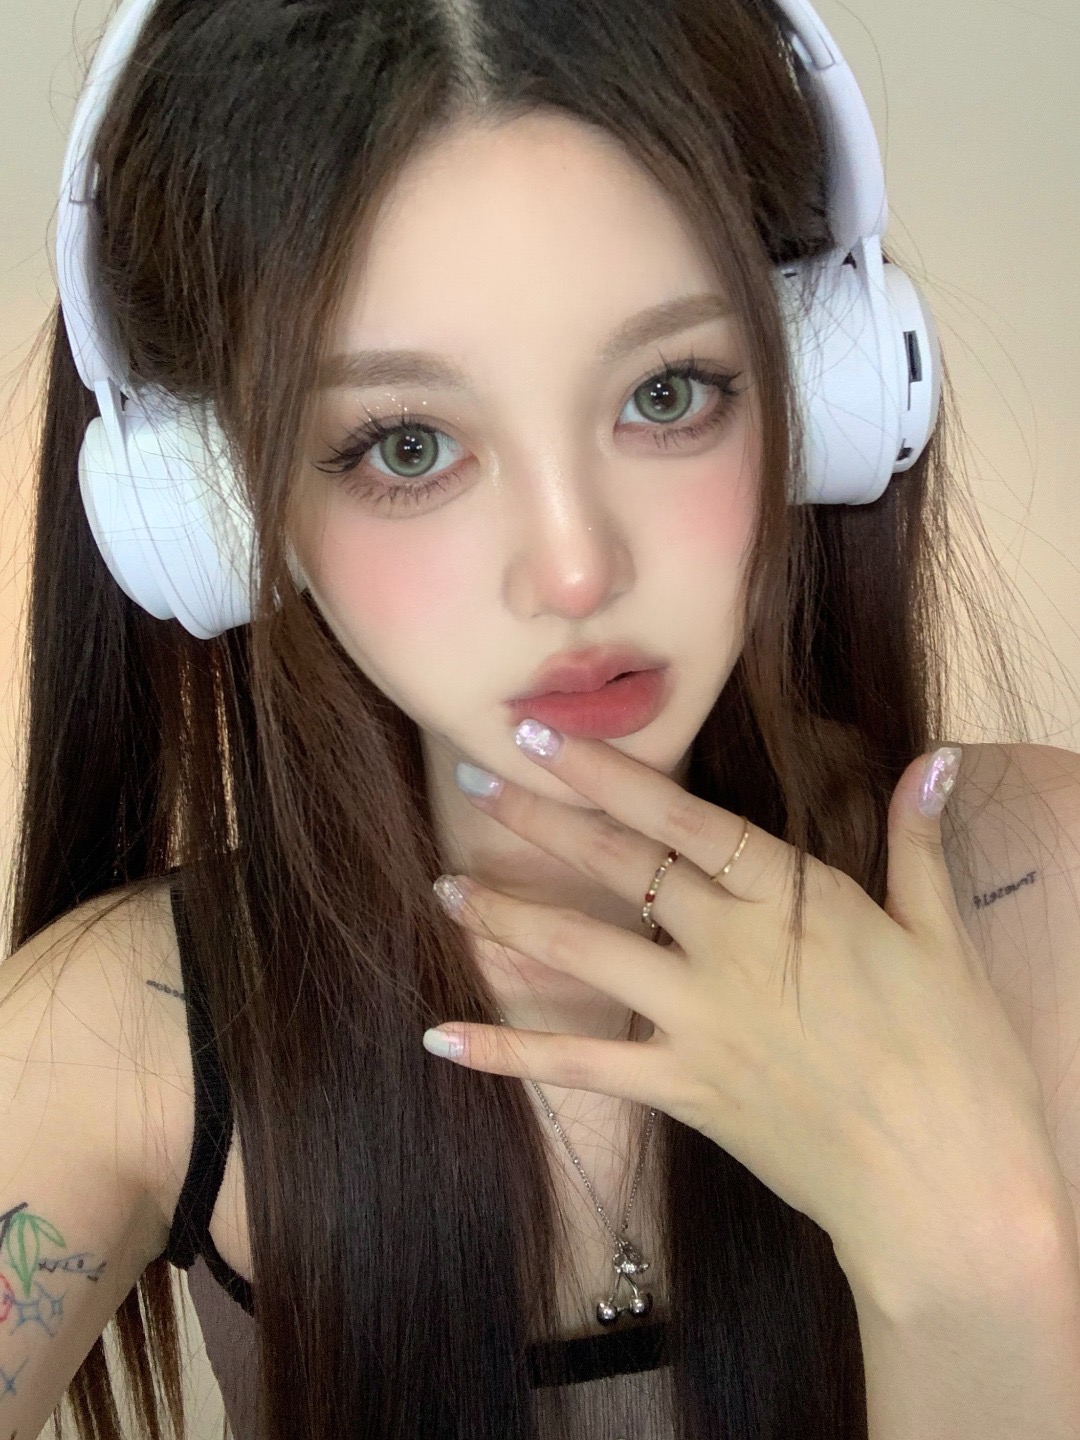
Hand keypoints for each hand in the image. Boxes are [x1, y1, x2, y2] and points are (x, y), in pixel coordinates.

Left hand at [425, 727, 1060, 1294]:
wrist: (947, 1191)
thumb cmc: (959, 1058)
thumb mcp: (945, 938)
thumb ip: (919, 844)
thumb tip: (937, 759)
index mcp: (792, 900)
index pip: (683, 819)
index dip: (607, 774)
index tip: (543, 740)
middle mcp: (730, 949)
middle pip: (619, 871)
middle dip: (543, 825)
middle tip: (476, 788)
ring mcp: (698, 1021)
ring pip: (584, 953)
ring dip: (509, 919)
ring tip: (445, 889)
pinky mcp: (683, 1089)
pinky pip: (581, 1065)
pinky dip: (508, 1052)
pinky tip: (442, 1038)